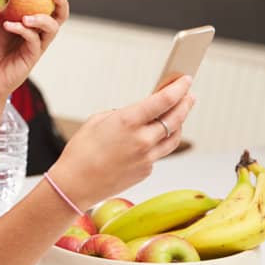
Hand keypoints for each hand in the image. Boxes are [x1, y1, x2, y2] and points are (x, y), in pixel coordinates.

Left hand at [0, 0, 68, 102]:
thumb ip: (1, 13)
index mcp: (32, 28)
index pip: (50, 10)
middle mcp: (38, 37)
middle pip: (59, 18)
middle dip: (60, 3)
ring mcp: (36, 48)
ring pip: (51, 30)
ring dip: (41, 18)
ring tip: (25, 16)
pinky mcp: (31, 58)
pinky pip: (33, 41)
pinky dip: (22, 30)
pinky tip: (8, 25)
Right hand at [48, 76, 195, 209]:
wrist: (75, 185)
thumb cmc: (81, 152)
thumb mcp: (97, 120)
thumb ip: (122, 114)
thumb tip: (138, 114)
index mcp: (128, 121)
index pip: (164, 101)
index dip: (179, 88)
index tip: (186, 80)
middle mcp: (142, 140)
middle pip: (176, 118)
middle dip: (185, 103)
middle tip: (189, 95)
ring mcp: (147, 158)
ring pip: (174, 138)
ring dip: (179, 123)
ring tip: (180, 113)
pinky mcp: (146, 171)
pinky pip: (159, 153)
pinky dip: (160, 142)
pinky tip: (155, 136)